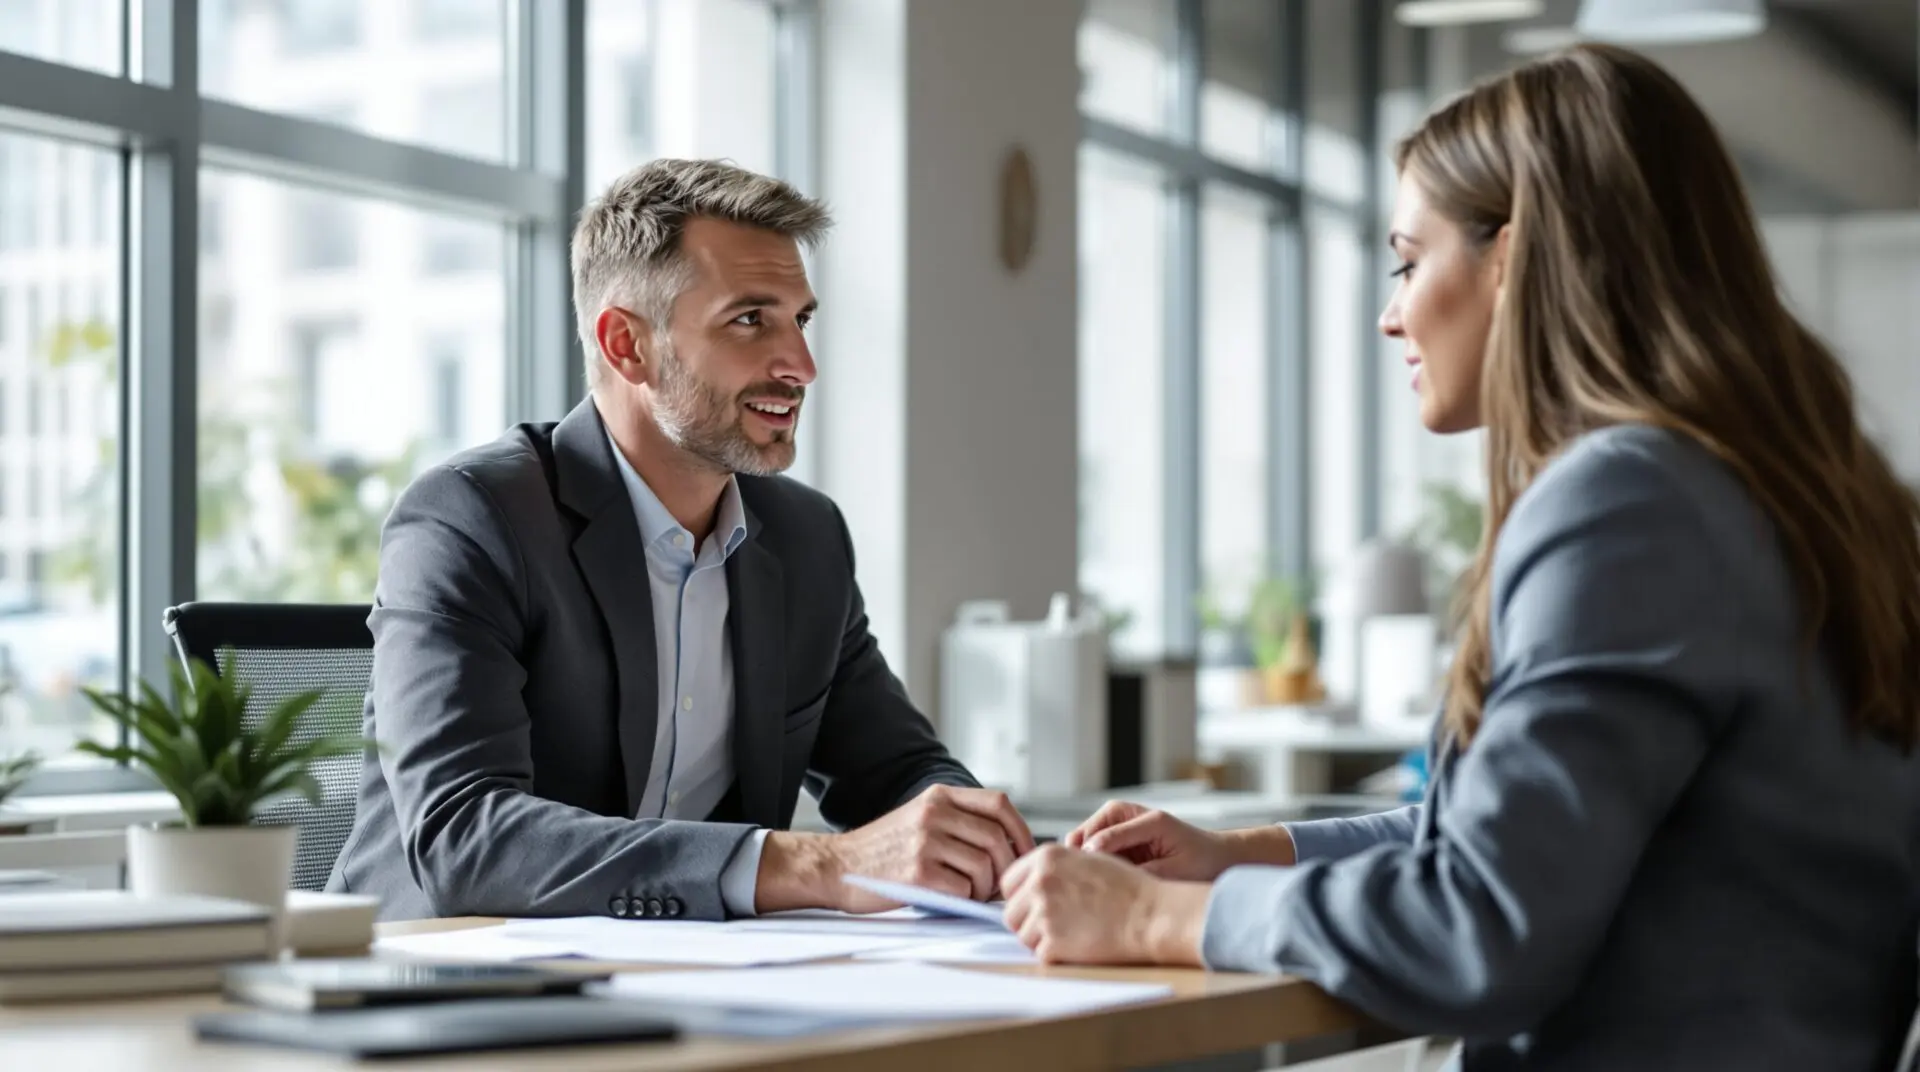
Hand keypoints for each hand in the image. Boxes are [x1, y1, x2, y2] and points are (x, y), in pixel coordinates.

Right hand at [757, 785, 1034, 913]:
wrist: (837, 866)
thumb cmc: (884, 850)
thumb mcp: (920, 817)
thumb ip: (959, 821)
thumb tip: (1010, 845)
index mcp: (939, 796)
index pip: (999, 804)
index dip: (1021, 830)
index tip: (1025, 854)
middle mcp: (934, 813)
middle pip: (997, 839)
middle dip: (1006, 868)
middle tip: (997, 886)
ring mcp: (925, 842)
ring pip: (984, 866)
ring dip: (985, 888)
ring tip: (970, 894)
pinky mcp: (918, 872)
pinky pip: (963, 888)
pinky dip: (966, 899)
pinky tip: (952, 900)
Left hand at [1001, 845, 1209, 965]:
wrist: (1149, 915)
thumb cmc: (1126, 888)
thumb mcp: (1087, 859)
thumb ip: (1053, 866)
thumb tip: (1028, 882)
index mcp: (1047, 857)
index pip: (1008, 882)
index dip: (1021, 897)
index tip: (1034, 905)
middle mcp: (1040, 881)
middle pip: (1011, 912)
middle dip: (1028, 921)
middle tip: (1056, 925)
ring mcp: (1044, 913)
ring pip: (1023, 936)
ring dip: (1041, 939)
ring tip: (1072, 933)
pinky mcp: (1053, 942)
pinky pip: (1040, 954)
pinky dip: (1056, 955)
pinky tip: (1079, 945)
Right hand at [1066, 801, 1293, 881]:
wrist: (1215, 857)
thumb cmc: (1201, 863)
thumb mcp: (1175, 872)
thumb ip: (1143, 874)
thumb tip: (1111, 882)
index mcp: (1147, 819)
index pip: (1104, 839)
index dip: (1088, 864)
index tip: (1077, 889)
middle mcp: (1127, 814)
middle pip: (1085, 835)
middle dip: (1074, 861)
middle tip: (1068, 891)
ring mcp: (1118, 824)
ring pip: (1080, 843)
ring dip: (1076, 865)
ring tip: (1075, 892)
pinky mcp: (1114, 837)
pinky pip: (1088, 851)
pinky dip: (1083, 867)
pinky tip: (1085, 890)